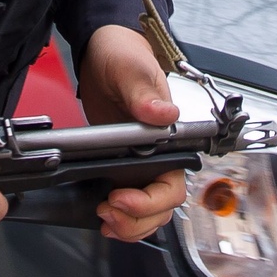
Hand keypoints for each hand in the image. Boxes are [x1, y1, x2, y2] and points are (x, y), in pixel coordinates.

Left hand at [77, 24, 187, 243]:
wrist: (102, 52)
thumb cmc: (123, 55)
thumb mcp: (131, 69)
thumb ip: (144, 94)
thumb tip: (163, 113)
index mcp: (169, 134)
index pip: (174, 182)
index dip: (150, 199)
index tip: (122, 196)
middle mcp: (160, 153)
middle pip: (163, 205)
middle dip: (137, 219)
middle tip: (109, 211)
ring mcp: (141, 162)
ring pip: (149, 212)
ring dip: (129, 224)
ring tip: (105, 218)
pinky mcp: (123, 166)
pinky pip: (131, 203)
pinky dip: (121, 218)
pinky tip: (104, 217)